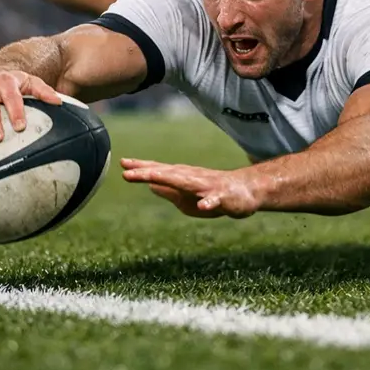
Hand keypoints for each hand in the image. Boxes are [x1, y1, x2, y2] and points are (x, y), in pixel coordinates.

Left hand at [121, 159, 260, 218]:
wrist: (246, 191)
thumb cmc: (214, 193)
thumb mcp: (187, 196)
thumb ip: (170, 191)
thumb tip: (150, 186)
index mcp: (183, 178)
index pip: (160, 172)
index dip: (141, 169)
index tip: (123, 165)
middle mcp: (193, 178)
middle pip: (167, 174)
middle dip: (148, 172)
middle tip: (126, 171)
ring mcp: (208, 186)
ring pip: (187, 182)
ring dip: (169, 180)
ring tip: (151, 180)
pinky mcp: (223, 197)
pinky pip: (215, 200)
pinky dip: (208, 201)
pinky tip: (202, 204)